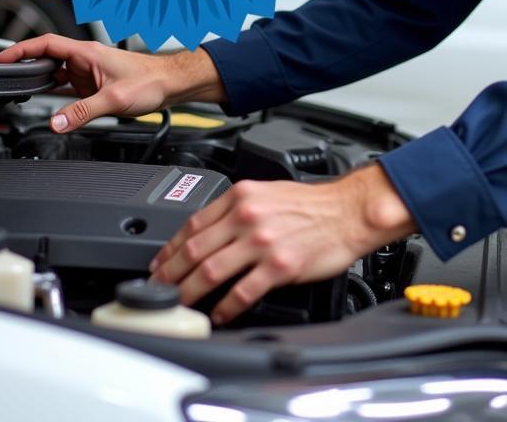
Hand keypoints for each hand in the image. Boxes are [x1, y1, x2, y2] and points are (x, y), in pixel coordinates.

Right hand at [0, 35, 223, 132]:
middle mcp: (85, 59)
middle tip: (4, 79)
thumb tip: (57, 122)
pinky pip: (67, 85)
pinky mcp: (94, 83)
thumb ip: (83, 111)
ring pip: (56, 73)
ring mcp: (88, 71)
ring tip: (20, 92)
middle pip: (46, 58)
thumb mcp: (114, 99)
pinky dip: (54, 92)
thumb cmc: (151, 81)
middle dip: (25, 67)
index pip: (46, 44)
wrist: (171, 84)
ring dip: (40, 82)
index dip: (21, 49)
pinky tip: (46, 102)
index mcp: (87, 52)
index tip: (2, 59)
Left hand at [149, 163, 414, 323]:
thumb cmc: (313, 204)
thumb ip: (238, 209)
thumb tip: (210, 232)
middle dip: (169, 273)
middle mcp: (247, 216)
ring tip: (180, 304)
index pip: (193, 223)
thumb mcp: (267, 192)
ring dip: (189, 292)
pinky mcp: (279, 266)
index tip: (159, 263)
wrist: (348, 211)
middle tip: (158, 289)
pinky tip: (220, 314)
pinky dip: (226, 307)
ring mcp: (262, 242)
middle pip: (195, 250)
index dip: (169, 248)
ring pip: (211, 271)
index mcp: (241, 196)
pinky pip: (242, 292)